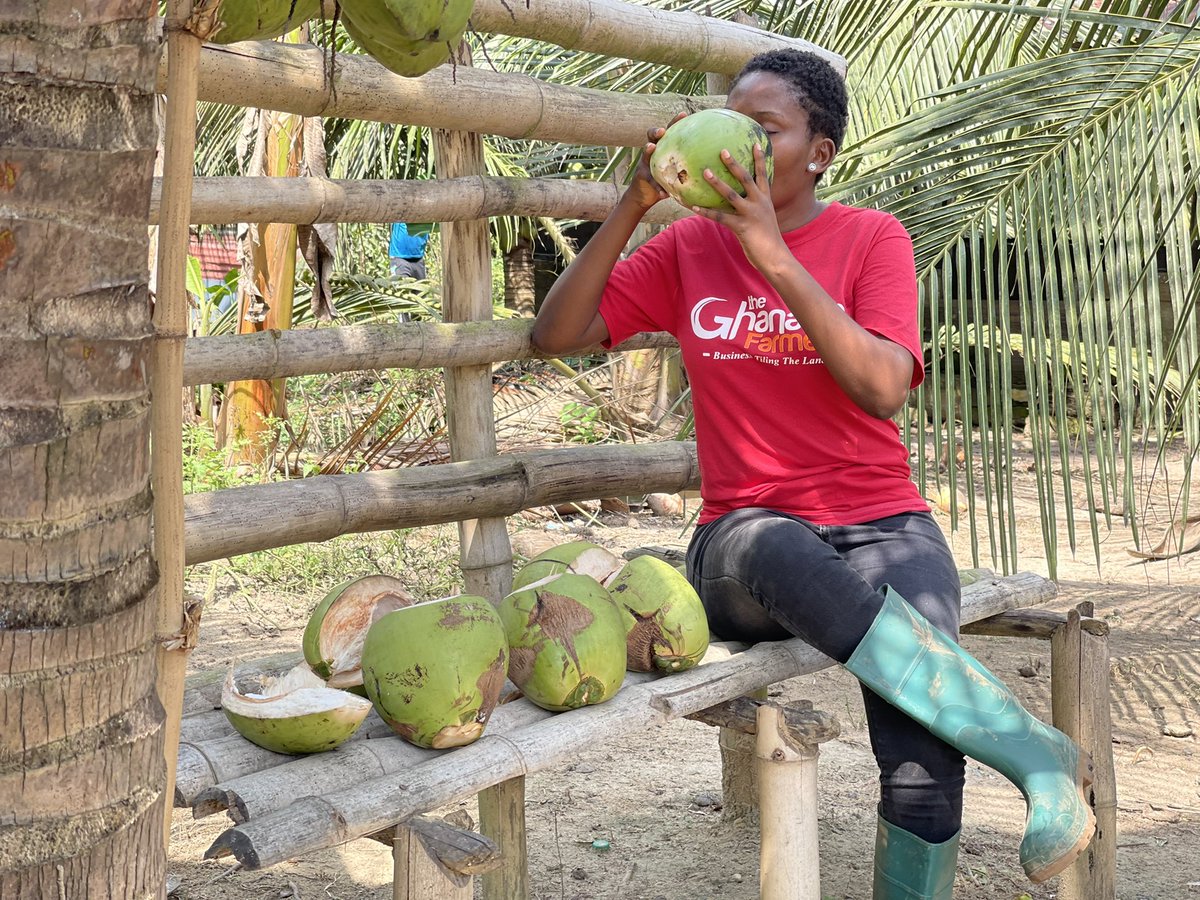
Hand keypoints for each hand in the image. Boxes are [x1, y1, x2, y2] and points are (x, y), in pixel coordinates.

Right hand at [624, 115, 687, 211]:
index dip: (675, 121)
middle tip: (662, 130)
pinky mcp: (642, 177)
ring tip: (651, 147)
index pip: (669, 130)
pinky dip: (657, 187)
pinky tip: (663, 193)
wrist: (647, 193)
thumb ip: (693, 164)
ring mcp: (645, 163)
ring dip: (648, 149)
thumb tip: (717, 161)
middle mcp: (653, 151)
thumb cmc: (669, 179)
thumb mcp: (681, 169)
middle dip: (656, 131)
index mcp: (664, 147)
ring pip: (645, 153)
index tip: (684, 114)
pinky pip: (651, 181)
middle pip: (652, 136)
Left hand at [692, 143, 788, 271]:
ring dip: (717, 183)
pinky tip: (694, 207)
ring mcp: (751, 214)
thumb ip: (755, 208)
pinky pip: (721, 217)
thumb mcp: (764, 219)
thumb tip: (742, 202)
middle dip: (734, 164)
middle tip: (723, 150)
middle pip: (746, 178)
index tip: (756, 142)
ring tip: (705, 172)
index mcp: (766, 199)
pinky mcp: (742, 227)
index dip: (760, 158)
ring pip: (731, 194)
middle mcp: (759, 203)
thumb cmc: (768, 240)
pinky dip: (707, 212)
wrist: (775, 257)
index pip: (763, 174)